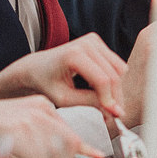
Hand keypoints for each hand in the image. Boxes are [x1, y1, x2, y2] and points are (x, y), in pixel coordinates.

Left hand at [0, 33, 125, 117]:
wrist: (37, 66)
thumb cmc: (47, 83)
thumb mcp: (64, 98)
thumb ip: (90, 102)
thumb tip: (115, 110)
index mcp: (74, 54)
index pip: (102, 80)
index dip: (110, 100)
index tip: (113, 117)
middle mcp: (86, 43)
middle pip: (114, 75)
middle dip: (115, 97)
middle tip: (112, 116)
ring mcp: (93, 40)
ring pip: (119, 70)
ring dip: (116, 89)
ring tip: (104, 104)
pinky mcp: (97, 42)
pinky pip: (116, 64)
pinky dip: (112, 80)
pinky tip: (99, 90)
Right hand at [0, 95, 94, 157]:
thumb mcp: (21, 126)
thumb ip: (44, 136)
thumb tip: (69, 155)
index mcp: (42, 105)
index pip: (71, 133)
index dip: (84, 149)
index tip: (100, 157)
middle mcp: (40, 109)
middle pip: (67, 147)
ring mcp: (30, 118)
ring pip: (53, 157)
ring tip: (19, 157)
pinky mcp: (18, 128)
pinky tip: (12, 155)